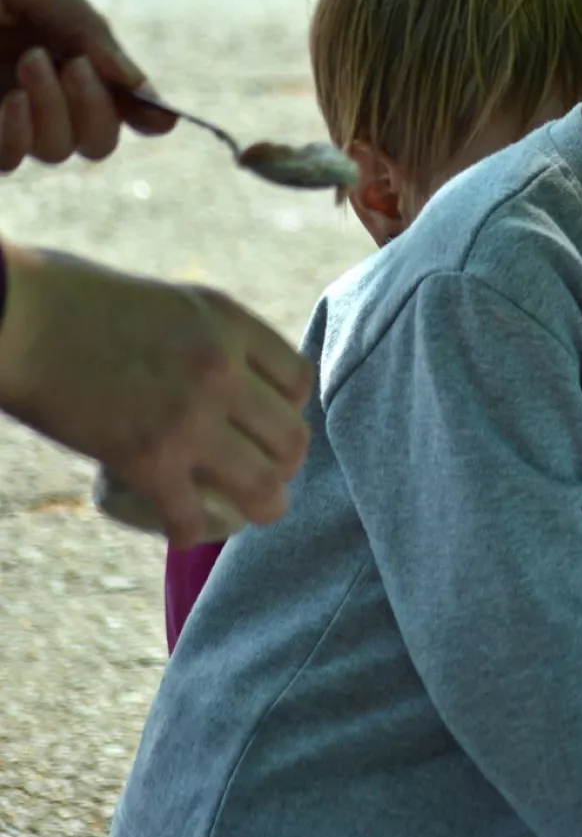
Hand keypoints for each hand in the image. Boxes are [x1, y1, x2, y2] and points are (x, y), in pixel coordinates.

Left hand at [0, 0, 172, 169]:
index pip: (122, 102)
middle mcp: (40, 90)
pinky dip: (17, 135)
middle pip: (97, 141)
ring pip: (56, 152)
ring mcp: (3, 113)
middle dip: (97, 109)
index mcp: (65, 52)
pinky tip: (8, 101)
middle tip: (70, 63)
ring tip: (26, 61)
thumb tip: (138, 83)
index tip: (154, 114)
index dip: (146, 113)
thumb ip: (86, 30)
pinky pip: (6, 161)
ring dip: (55, 114)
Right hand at [0, 242, 312, 546]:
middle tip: (268, 473)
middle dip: (286, 463)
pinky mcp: (146, 461)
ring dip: (262, 507)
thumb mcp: (177, 304)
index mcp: (231, 326)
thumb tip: (239, 379)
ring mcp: (188, 419)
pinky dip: (193, 531)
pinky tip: (186, 529)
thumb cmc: (86, 305)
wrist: (23, 321)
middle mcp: (222, 372)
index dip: (291, 409)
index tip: (270, 422)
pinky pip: (193, 516)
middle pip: (291, 438)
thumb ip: (216, 339)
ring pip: (263, 485)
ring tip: (251, 512)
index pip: (299, 382)